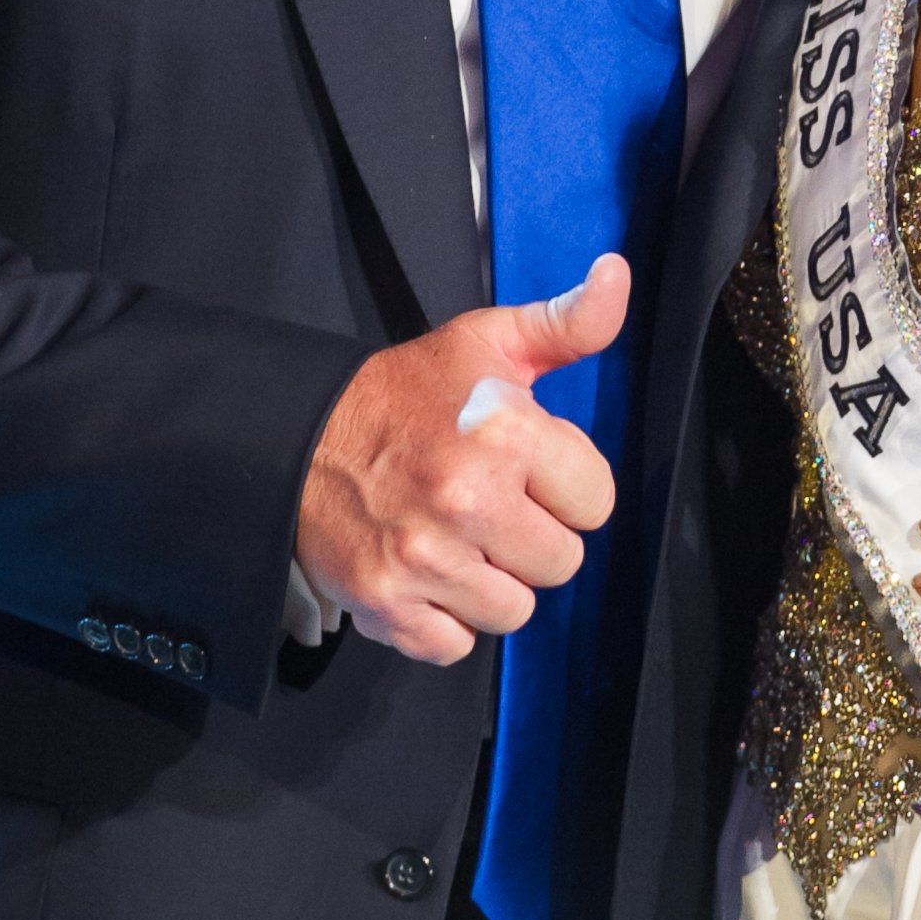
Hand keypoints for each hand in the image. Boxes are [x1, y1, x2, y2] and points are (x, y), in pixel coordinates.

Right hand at [295, 252, 627, 665]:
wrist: (303, 437)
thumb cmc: (408, 393)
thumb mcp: (490, 342)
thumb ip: (569, 321)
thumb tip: (618, 274)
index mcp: (505, 433)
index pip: (597, 501)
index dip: (568, 485)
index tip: (530, 467)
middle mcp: (467, 499)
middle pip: (561, 564)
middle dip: (534, 536)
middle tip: (492, 502)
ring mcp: (425, 559)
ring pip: (513, 610)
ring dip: (492, 581)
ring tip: (458, 535)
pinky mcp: (387, 604)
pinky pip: (455, 645)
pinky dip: (444, 620)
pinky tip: (427, 571)